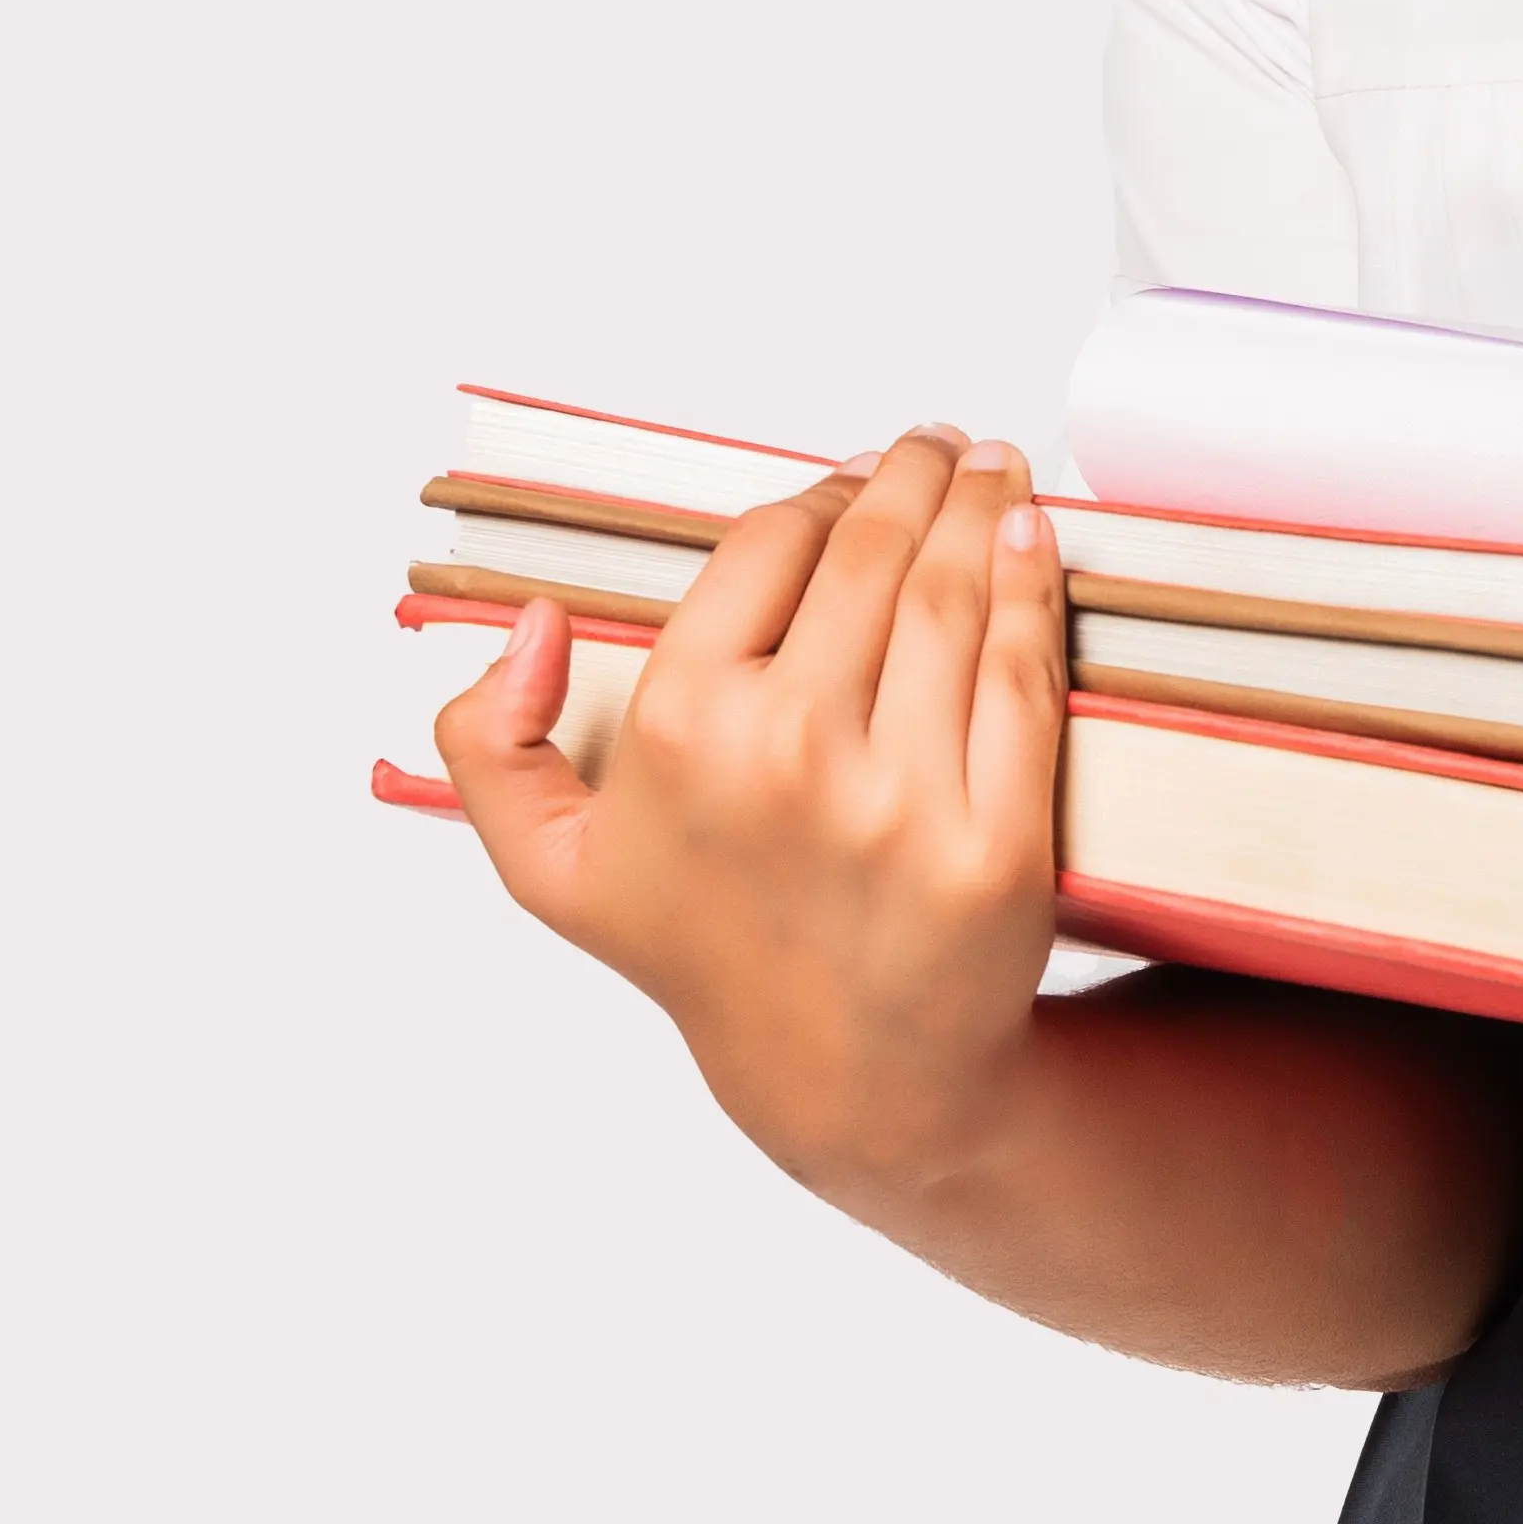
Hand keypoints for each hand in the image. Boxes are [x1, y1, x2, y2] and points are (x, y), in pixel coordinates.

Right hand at [432, 426, 1071, 1204]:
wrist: (847, 1077)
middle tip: (938, 446)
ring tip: (992, 468)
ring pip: (952, 596)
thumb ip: (489, 745)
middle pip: (872, 553)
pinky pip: (1021, 675)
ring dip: (981, 506)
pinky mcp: (996, 840)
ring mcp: (897, 799)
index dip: (818, 495)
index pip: (768, 546)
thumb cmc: (707, 947)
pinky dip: (1033, 588)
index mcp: (680, 733)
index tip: (851, 477)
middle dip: (914, 476)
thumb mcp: (553, 867)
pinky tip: (1033, 541)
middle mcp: (786, 755)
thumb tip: (530, 625)